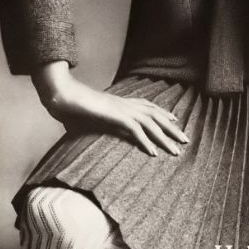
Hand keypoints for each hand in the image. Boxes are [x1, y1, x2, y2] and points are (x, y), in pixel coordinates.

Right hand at [31, 61, 188, 156]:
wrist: (63, 95)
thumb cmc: (74, 106)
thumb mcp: (90, 115)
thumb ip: (98, 121)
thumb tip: (93, 129)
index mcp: (122, 102)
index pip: (149, 106)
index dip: (163, 113)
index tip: (175, 121)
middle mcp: (126, 104)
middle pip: (156, 116)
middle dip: (172, 129)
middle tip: (185, 140)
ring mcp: (122, 110)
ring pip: (151, 124)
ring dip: (165, 138)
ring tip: (176, 151)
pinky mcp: (116, 117)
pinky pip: (136, 130)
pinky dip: (146, 142)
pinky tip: (154, 153)